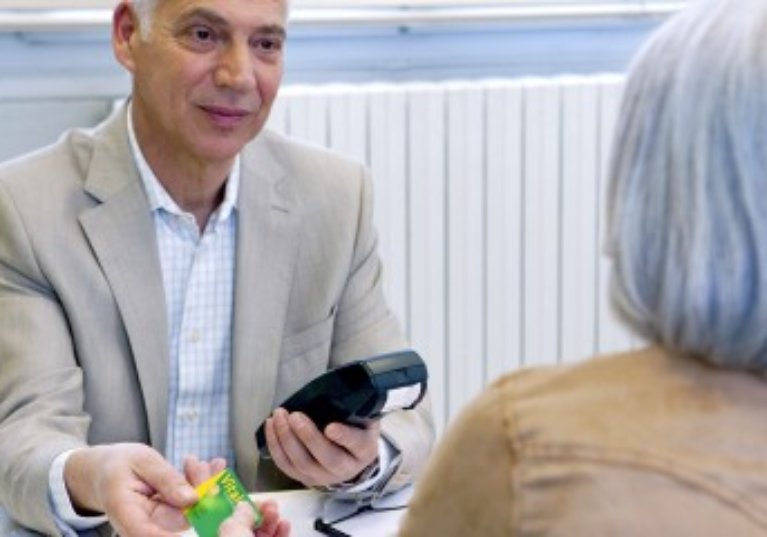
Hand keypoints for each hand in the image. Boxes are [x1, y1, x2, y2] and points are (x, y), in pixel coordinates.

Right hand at [64, 443, 217, 536]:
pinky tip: (206, 467)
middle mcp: (143, 525)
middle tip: (207, 465)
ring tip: (205, 462)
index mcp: (127, 515)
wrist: (105, 470)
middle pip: (180, 519)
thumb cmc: (117, 464)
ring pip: (189, 511)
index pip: (152, 534)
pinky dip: (199, 484)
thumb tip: (192, 499)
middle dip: (201, 490)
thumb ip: (166, 479)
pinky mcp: (168, 514)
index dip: (181, 529)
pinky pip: (189, 504)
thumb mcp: (141, 461)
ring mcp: (157, 522)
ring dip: (203, 485)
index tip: (207, 511)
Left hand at [218, 500, 289, 536]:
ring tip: (276, 512)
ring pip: (262, 533)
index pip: (226, 522)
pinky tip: (285, 524)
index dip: (236, 508)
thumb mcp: (234, 532)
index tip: (250, 498)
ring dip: (271, 520)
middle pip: (247, 526)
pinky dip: (281, 532)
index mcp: (221, 536)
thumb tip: (244, 505)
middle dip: (259, 512)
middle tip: (270, 504)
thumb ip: (239, 515)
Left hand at [264, 408, 379, 486]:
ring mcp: (323, 477)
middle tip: (294, 416)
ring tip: (278, 417)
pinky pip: (286, 465)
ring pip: (302, 463)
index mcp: (364, 450)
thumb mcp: (366, 419)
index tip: (330, 427)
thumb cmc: (358, 431)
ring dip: (287, 439)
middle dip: (308, 436)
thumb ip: (359, 409)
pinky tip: (270, 426)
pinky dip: (275, 446)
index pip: (356, 444)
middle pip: (326, 457)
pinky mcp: (304, 478)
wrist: (351, 459)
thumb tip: (343, 393)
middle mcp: (345, 469)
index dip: (343, 437)